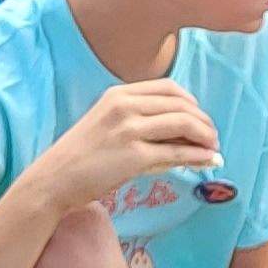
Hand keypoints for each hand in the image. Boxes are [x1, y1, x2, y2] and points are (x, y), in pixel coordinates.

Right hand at [23, 78, 221, 213]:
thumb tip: (186, 134)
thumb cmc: (82, 155)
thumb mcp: (109, 125)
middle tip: (212, 137)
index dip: (192, 102)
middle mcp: (125, 106)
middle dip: (203, 121)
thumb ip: (142, 122)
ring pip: (183, 125)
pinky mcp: (134, 156)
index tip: (200, 117)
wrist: (55, 178)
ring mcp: (130, 130)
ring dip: (205, 136)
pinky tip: (207, 161)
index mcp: (119, 94)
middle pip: (181, 105)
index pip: (169, 88)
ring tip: (213, 148)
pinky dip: (197, 156)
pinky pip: (176, 153)